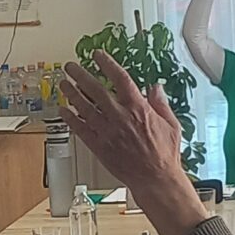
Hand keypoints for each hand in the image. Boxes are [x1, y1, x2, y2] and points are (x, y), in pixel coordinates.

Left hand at [59, 53, 206, 234]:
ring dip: (72, 94)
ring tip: (63, 84)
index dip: (107, 64)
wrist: (156, 179)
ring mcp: (107, 132)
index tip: (98, 55)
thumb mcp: (171, 124)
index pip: (120, 79)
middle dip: (81, 75)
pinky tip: (63, 110)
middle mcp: (120, 117)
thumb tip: (155, 87)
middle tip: (71, 66)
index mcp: (138, 108)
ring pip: (84, 108)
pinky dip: (70, 119)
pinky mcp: (99, 146)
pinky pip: (80, 129)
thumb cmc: (165, 154)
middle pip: (96, 90)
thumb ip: (160, 103)